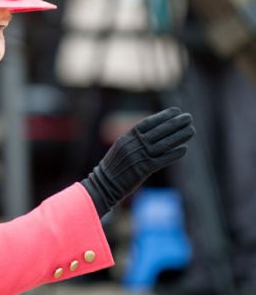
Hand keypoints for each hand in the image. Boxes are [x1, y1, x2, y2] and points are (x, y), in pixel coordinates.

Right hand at [81, 107, 195, 216]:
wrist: (104, 184)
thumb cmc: (113, 166)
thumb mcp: (120, 147)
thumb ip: (134, 139)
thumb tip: (152, 132)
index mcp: (127, 137)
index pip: (148, 123)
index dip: (163, 116)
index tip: (176, 110)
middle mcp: (133, 145)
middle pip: (159, 131)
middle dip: (175, 123)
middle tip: (188, 117)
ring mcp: (139, 156)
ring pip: (164, 144)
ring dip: (179, 136)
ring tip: (191, 130)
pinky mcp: (143, 169)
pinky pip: (162, 160)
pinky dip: (174, 154)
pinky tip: (184, 149)